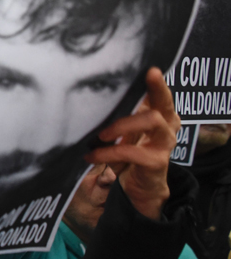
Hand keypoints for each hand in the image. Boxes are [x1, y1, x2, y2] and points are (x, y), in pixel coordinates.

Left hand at [84, 68, 177, 219]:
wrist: (140, 188)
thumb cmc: (130, 153)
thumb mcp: (124, 131)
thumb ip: (118, 115)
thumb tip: (89, 97)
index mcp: (161, 115)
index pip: (162, 94)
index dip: (158, 83)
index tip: (150, 70)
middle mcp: (168, 126)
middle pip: (163, 104)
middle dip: (146, 95)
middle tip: (116, 100)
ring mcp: (165, 144)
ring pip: (151, 121)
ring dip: (121, 126)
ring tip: (99, 136)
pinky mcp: (157, 162)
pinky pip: (132, 151)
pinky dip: (108, 153)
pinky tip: (92, 156)